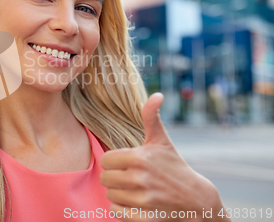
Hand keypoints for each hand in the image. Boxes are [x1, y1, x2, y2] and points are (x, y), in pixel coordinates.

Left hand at [100, 92, 229, 221]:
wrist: (198, 202)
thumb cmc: (175, 169)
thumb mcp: (163, 142)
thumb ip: (151, 118)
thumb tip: (156, 94)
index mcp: (140, 157)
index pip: (106, 160)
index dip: (115, 163)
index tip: (127, 165)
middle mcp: (140, 178)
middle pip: (106, 179)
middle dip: (116, 179)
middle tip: (132, 179)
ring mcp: (143, 200)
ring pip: (110, 196)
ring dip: (120, 195)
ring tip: (136, 192)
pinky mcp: (144, 219)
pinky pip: (116, 213)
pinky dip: (123, 211)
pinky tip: (137, 205)